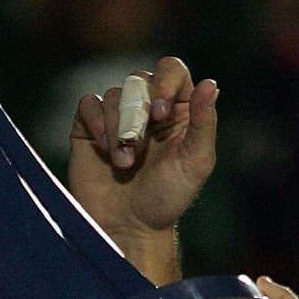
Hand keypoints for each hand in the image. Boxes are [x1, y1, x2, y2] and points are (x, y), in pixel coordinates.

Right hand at [68, 57, 216, 279]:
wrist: (127, 228)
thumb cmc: (167, 199)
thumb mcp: (196, 163)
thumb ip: (204, 123)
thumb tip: (210, 83)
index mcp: (178, 110)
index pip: (171, 70)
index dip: (164, 82)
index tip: (160, 112)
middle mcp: (147, 108)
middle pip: (139, 79)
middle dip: (138, 110)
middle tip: (138, 143)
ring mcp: (117, 117)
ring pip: (114, 95)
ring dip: (118, 128)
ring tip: (123, 163)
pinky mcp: (90, 129)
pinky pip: (89, 105)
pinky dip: (97, 124)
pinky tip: (105, 152)